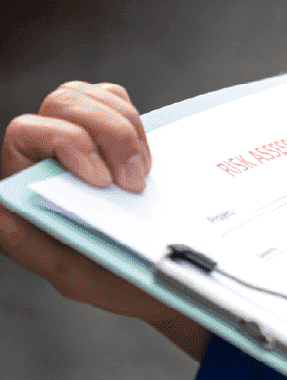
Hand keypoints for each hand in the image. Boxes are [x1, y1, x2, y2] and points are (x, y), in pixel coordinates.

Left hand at [1, 82, 210, 359]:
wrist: (166, 278)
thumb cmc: (117, 282)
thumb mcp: (71, 274)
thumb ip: (28, 244)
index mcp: (27, 184)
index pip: (28, 131)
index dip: (68, 143)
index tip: (103, 182)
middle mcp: (48, 155)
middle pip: (63, 103)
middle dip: (110, 135)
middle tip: (135, 183)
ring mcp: (82, 140)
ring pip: (91, 96)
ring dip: (127, 129)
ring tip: (143, 174)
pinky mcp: (111, 135)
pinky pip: (116, 100)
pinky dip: (136, 122)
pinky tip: (144, 160)